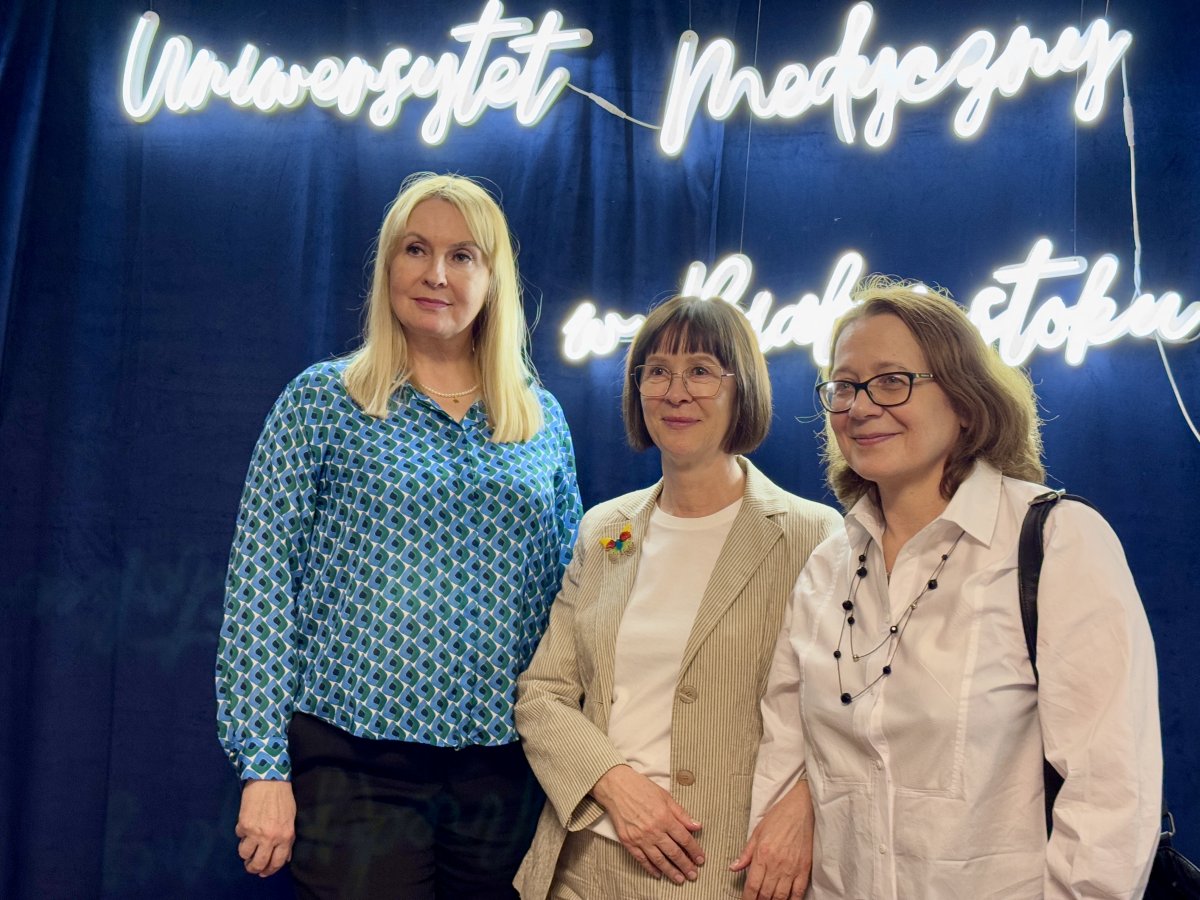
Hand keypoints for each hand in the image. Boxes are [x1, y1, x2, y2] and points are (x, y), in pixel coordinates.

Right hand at [235, 779, 295, 877]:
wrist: (269, 780)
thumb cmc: (283, 798)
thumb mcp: (291, 820)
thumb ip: (287, 840)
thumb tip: (284, 858)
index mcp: (286, 836)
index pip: (277, 863)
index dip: (269, 871)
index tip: (263, 872)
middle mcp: (271, 838)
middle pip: (258, 864)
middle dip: (253, 868)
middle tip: (250, 866)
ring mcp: (256, 833)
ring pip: (244, 854)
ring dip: (245, 852)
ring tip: (248, 844)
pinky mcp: (243, 825)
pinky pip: (239, 837)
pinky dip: (241, 834)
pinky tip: (246, 825)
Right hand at [590, 765, 704, 883]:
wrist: (616, 787)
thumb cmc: (641, 788)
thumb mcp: (665, 796)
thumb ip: (681, 813)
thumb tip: (696, 826)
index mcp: (665, 817)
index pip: (684, 839)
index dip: (695, 851)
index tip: (701, 859)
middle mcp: (654, 830)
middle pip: (674, 852)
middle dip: (686, 865)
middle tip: (693, 875)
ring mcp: (640, 838)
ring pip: (659, 860)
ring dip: (671, 871)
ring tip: (680, 879)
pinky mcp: (628, 842)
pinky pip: (642, 859)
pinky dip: (651, 868)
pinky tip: (658, 874)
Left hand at [730, 779, 812, 899]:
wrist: (802, 808)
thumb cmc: (779, 817)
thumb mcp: (757, 832)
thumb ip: (745, 853)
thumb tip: (733, 867)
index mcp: (762, 855)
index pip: (752, 885)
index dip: (747, 898)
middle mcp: (777, 864)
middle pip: (766, 894)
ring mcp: (792, 868)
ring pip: (781, 896)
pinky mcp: (805, 869)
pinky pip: (798, 892)